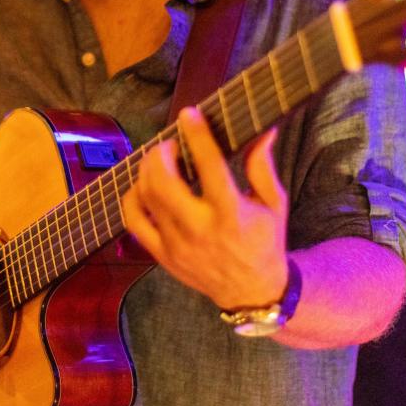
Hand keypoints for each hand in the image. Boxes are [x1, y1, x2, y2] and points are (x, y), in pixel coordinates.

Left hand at [121, 107, 289, 310]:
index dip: (196, 135)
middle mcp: (200, 229)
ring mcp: (176, 244)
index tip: (189, 114)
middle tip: (171, 144)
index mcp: (232, 214)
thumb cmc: (264, 241)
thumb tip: (263, 130)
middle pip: (163, 182)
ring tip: (160, 161)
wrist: (252, 291)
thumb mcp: (273, 203)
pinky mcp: (162, 255)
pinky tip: (145, 185)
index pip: (209, 167)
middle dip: (161, 153)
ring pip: (145, 197)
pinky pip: (133, 221)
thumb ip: (262, 165)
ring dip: (147, 170)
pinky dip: (132, 196)